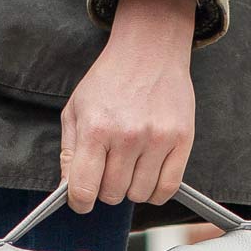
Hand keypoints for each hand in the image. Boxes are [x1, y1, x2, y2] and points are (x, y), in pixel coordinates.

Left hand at [61, 0, 196, 212]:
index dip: (80, 202)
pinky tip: (148, 176)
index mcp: (96, 128)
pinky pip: (167, 188)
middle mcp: (127, 135)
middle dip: (106, 188)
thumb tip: (68, 191)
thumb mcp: (76, 110)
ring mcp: (157, 138)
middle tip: (109, 169)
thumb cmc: (109, 80)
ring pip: (139, 195)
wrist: (150, 48)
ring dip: (131, 187)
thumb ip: (69, 153)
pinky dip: (156, 191)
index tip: (82, 200)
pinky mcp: (182, 139)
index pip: (84, 189)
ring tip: (130, 165)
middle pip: (113, 195)